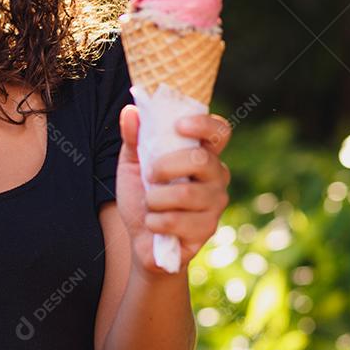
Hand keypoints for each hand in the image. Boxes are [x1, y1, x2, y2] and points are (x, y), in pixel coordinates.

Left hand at [116, 105, 231, 275]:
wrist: (139, 239)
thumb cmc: (141, 195)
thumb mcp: (131, 164)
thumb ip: (133, 137)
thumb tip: (130, 111)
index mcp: (202, 152)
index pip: (219, 131)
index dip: (204, 125)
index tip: (178, 126)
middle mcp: (217, 175)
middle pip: (201, 160)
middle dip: (165, 166)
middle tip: (149, 176)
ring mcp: (216, 202)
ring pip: (186, 193)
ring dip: (155, 198)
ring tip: (150, 203)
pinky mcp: (208, 228)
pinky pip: (177, 221)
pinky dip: (155, 221)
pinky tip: (154, 224)